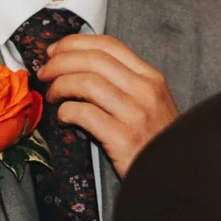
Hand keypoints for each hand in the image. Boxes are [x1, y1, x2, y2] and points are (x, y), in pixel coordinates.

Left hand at [34, 33, 180, 177]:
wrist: (176, 177)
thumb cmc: (155, 142)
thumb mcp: (150, 103)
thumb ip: (123, 83)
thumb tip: (79, 65)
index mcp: (151, 77)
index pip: (108, 45)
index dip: (74, 43)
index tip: (54, 51)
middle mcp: (146, 90)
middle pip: (93, 60)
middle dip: (59, 62)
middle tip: (44, 74)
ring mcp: (136, 114)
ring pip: (86, 82)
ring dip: (59, 86)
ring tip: (53, 97)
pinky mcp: (124, 139)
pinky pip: (83, 114)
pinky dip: (66, 112)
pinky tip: (63, 119)